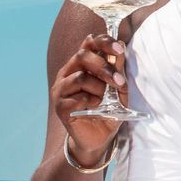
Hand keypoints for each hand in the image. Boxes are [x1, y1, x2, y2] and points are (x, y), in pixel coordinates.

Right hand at [51, 33, 126, 162]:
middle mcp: (68, 73)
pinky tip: (95, 107)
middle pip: (82, 56)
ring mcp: (61, 89)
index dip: (104, 41)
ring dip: (99, 87)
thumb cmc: (109, 109)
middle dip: (104, 66)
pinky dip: (91, 101)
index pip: (89, 43)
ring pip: (80, 77)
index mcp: (82, 64)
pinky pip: (77, 97)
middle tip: (118, 81)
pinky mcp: (60, 106)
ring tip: (104, 99)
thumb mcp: (119, 89)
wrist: (99, 138)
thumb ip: (118, 70)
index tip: (119, 49)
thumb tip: (121, 50)